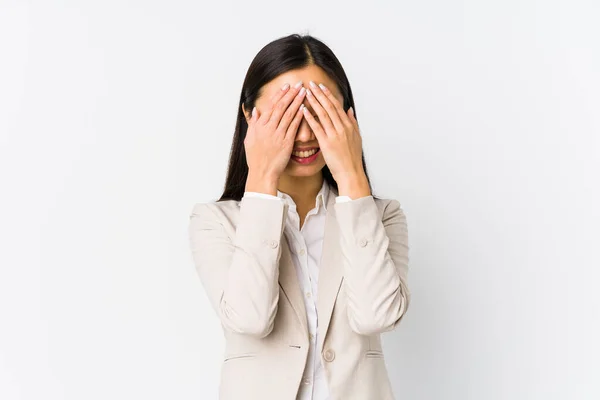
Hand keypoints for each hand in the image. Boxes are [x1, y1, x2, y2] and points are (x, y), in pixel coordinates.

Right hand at [244, 81, 305, 193]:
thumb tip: (255, 111)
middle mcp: (268, 128)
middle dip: (291, 94)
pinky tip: (305, 108)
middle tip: (299, 84)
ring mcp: (278, 134)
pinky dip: (299, 116)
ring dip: (297, 101)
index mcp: (260, 126)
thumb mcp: (250, 139)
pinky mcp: (286, 142)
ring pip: (289, 114)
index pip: (271, 106)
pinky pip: (294, 126)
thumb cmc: (255, 158)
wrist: (262, 173)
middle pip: (281, 107)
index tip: (286, 86)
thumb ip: (253, 123)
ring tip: (305, 92)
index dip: (280, 94)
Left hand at [302, 81, 370, 197]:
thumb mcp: (356, 137)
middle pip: (329, 106)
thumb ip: (353, 122)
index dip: (328, 95)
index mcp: (349, 125)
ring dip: (314, 102)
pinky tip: (303, 110)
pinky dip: (310, 117)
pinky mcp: (327, 143)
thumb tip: (350, 110)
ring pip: (323, 114)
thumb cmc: (352, 158)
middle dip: (319, 94)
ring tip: (305, 93)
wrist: (351, 173)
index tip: (321, 86)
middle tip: (310, 84)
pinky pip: (317, 127)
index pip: (337, 106)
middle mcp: (342, 127)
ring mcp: (335, 135)